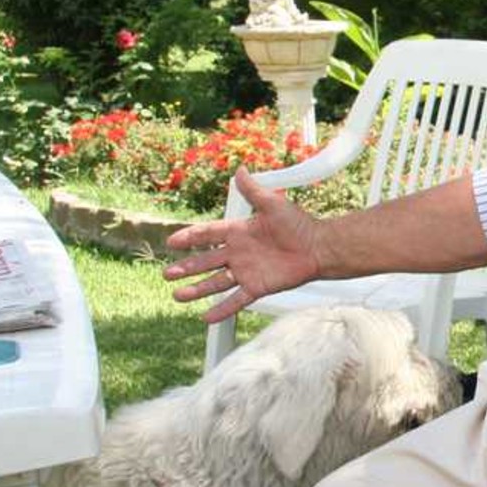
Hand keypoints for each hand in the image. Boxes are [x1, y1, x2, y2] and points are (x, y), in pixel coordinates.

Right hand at [163, 168, 322, 323]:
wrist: (319, 248)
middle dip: (186, 268)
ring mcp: (246, 271)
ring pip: (215, 282)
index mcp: (239, 232)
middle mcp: (239, 253)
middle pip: (206, 261)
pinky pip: (236, 300)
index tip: (172, 241)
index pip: (208, 234)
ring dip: (197, 289)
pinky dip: (221, 309)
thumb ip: (253, 191)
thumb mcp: (272, 204)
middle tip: (168, 273)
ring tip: (178, 295)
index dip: (190, 237)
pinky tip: (206, 317)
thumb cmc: (299, 225)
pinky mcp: (258, 287)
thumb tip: (240, 169)